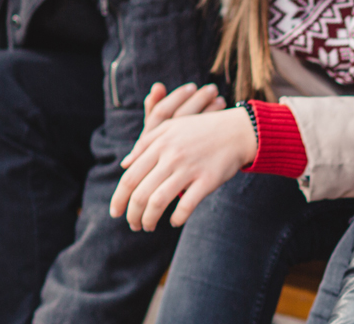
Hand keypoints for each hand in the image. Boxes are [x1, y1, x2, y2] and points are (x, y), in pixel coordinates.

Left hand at [109, 89, 255, 230]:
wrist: (237, 130)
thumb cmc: (202, 129)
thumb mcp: (170, 127)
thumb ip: (145, 144)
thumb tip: (124, 164)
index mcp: (158, 145)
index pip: (129, 178)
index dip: (118, 199)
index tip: (115, 212)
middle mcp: (170, 157)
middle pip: (140, 194)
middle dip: (132, 215)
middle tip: (133, 225)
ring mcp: (189, 169)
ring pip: (158, 202)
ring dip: (149, 220)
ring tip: (148, 226)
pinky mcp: (207, 180)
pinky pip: (186, 206)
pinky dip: (176, 218)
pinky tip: (174, 222)